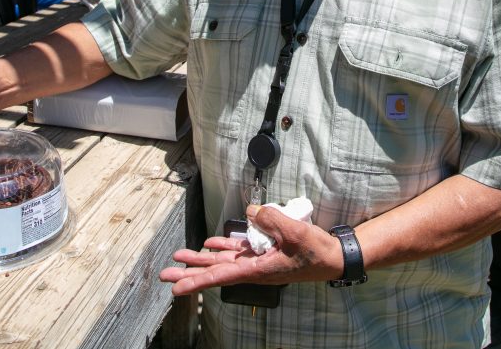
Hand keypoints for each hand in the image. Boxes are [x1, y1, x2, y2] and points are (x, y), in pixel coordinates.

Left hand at [159, 204, 343, 294]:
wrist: (333, 257)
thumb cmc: (317, 252)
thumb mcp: (296, 233)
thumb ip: (272, 220)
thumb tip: (251, 212)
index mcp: (258, 270)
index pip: (221, 276)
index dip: (197, 281)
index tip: (177, 288)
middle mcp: (254, 268)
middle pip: (215, 270)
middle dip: (190, 271)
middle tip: (166, 274)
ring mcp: (258, 260)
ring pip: (223, 260)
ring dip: (201, 259)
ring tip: (180, 257)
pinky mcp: (264, 252)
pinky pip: (238, 251)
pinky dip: (223, 247)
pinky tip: (209, 244)